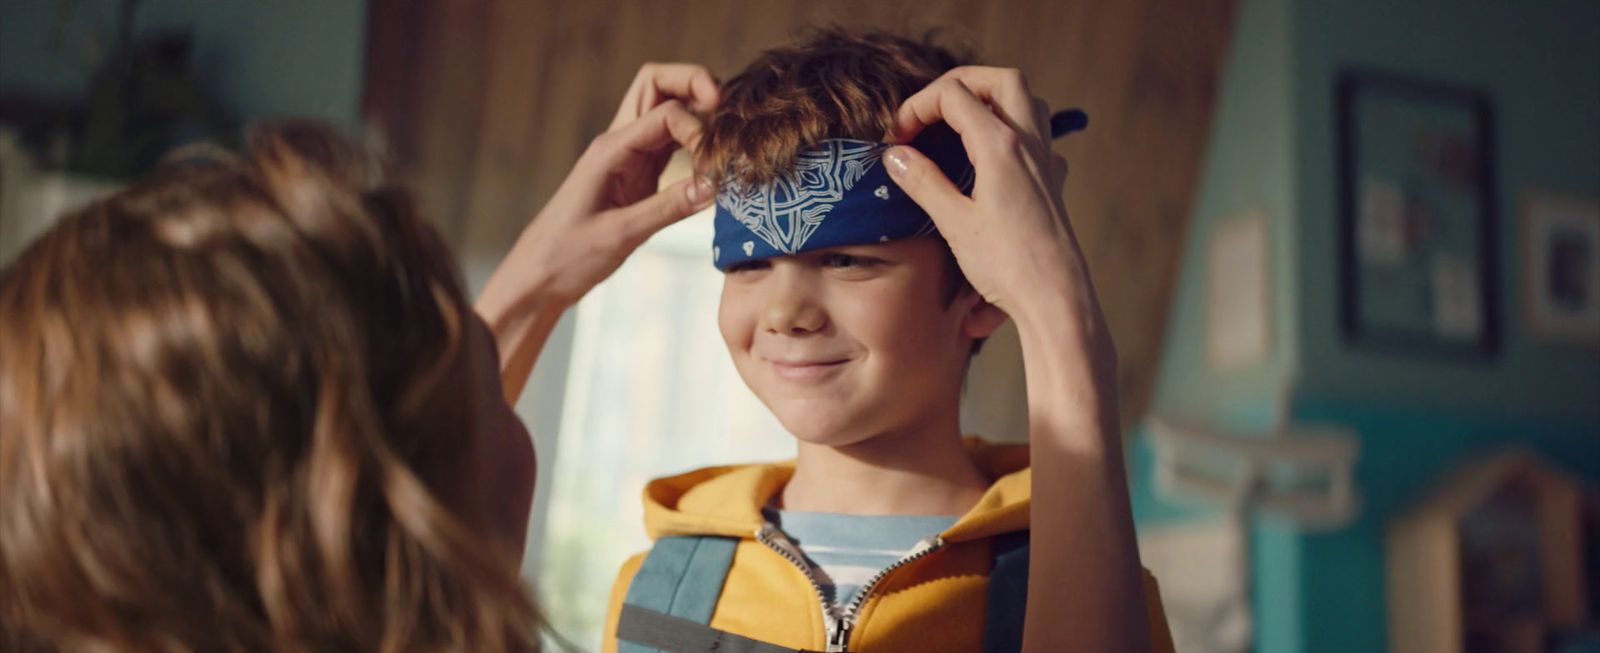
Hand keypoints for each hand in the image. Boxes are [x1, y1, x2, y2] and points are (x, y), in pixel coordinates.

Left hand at [478, 63, 718, 400]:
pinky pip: (668, 144)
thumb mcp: (620, 235)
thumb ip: (667, 208)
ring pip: (665, 110)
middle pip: (658, 86)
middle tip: (726, 111)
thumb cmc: (567, 256)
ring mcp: (628, 157)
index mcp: (610, 150)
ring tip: (726, 136)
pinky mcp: (636, 176)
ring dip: (696, 112)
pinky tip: (711, 162)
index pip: (665, 112)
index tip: (715, 164)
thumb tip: (715, 186)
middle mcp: (619, 144)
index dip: (697, 129)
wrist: (539, 278)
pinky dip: (693, 143)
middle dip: (694, 84)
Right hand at [884, 67, 1086, 326]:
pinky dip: (1014, 131)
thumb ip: (924, 182)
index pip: (953, 95)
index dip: (918, 107)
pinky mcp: (1052, 183)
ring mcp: (1045, 162)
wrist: (1056, 299)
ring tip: (959, 122)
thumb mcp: (954, 223)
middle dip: (960, 83)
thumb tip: (895, 155)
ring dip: (992, 99)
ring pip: (1027, 102)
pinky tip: (996, 157)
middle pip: (1000, 80)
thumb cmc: (1007, 264)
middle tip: (929, 109)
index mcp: (1000, 146)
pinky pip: (1039, 138)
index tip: (897, 138)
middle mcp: (1029, 144)